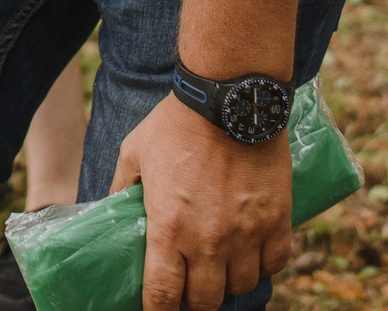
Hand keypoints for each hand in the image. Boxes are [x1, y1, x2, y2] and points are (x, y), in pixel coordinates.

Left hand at [111, 95, 292, 307]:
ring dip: (228, 281)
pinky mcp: (277, 219)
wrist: (228, 97)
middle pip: (205, 301)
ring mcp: (247, 233)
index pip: (163, 296)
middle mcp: (208, 240)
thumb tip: (110, 208)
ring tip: (220, 265)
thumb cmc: (176, 123)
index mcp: (169, 228)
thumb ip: (121, 187)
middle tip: (190, 284)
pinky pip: (274, 264)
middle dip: (194, 299)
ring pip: (242, 287)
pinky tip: (251, 252)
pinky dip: (263, 265)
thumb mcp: (134, 152)